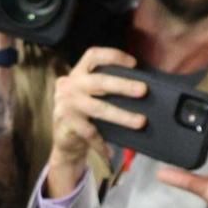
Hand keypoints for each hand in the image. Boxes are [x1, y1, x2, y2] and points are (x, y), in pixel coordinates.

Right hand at [46, 47, 142, 196]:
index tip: (133, 63)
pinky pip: (90, 133)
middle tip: (143, 90)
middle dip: (123, 85)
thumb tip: (141, 86)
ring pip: (98, 108)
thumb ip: (107, 88)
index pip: (93, 56)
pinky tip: (111, 151)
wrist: (64, 140)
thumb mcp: (91, 95)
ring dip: (121, 116)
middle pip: (99, 81)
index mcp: (77, 74)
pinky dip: (102, 143)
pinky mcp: (66, 123)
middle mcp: (69, 85)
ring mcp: (66, 104)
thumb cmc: (85, 114)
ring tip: (140, 122)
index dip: (113, 56)